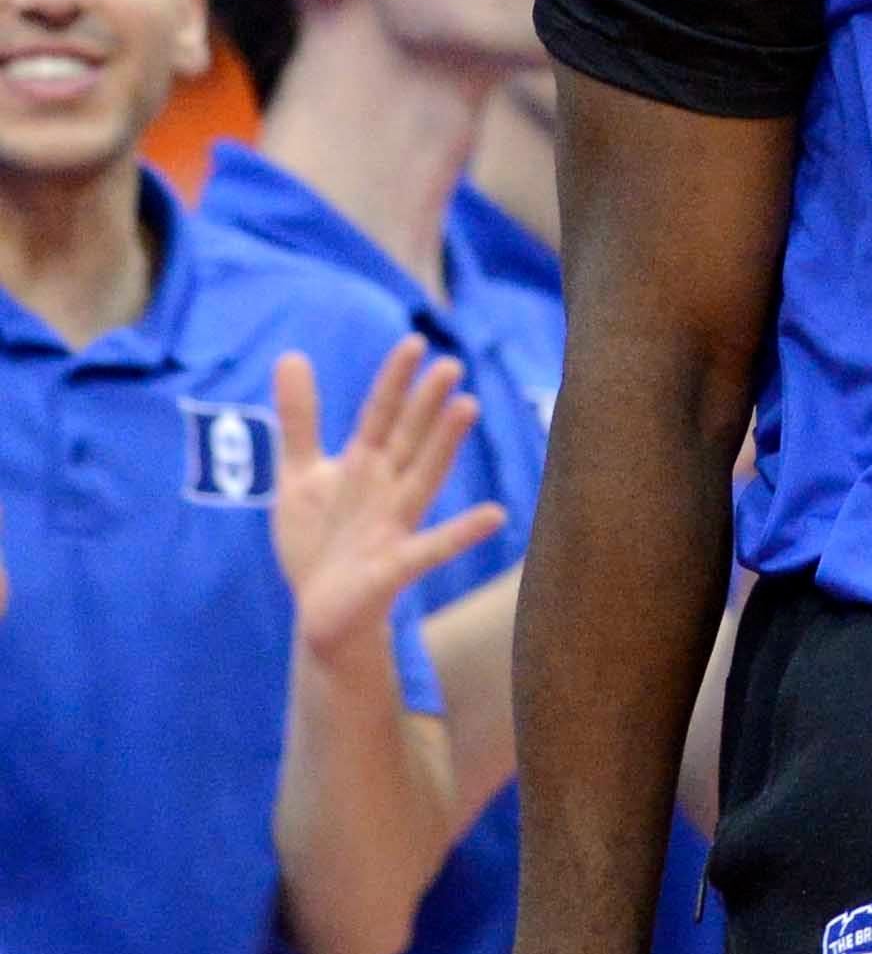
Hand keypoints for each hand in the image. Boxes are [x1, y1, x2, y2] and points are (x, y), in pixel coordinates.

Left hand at [273, 342, 502, 667]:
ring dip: (443, 447)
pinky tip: (495, 515)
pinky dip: (462, 533)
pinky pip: (431, 548)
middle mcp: (387, 489)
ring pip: (422, 479)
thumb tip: (292, 354)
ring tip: (468, 409)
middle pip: (408, 441)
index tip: (415, 341)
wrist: (320, 612)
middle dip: (426, 405)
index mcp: (365, 465)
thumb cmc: (319, 539)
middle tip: (451, 364)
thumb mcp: (301, 474)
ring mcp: (395, 526)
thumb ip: (301, 418)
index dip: (393, 382)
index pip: (380, 416)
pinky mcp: (395, 567)